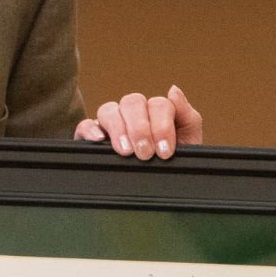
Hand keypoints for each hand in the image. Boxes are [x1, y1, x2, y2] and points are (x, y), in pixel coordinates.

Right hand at [76, 86, 203, 159]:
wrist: (167, 186)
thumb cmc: (175, 162)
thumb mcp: (189, 141)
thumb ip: (187, 115)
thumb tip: (173, 90)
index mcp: (157, 111)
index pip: (158, 104)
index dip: (161, 126)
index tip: (165, 152)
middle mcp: (134, 113)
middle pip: (132, 102)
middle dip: (140, 129)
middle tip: (145, 154)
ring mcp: (112, 123)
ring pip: (109, 110)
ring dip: (119, 129)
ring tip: (126, 152)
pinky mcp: (92, 136)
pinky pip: (85, 124)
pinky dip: (90, 129)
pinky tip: (99, 141)